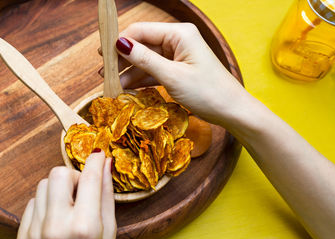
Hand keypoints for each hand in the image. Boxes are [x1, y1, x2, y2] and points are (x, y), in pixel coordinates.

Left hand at [16, 151, 115, 238]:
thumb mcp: (109, 231)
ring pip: (43, 185)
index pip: (89, 179)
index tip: (99, 155)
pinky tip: (55, 220)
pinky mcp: (22, 236)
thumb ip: (107, 194)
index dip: (96, 162)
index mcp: (84, 227)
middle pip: (58, 174)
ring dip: (59, 190)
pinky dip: (46, 205)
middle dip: (73, 176)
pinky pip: (32, 202)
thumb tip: (105, 164)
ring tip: (69, 208)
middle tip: (81, 191)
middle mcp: (56, 227)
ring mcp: (35, 232)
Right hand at [108, 22, 246, 125]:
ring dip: (131, 71)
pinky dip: (142, 79)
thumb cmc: (207, 92)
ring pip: (147, 60)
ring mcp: (179, 56)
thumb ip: (144, 59)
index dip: (120, 42)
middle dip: (123, 59)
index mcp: (179, 34)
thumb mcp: (172, 76)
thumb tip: (120, 44)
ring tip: (112, 84)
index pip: (141, 31)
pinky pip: (156, 70)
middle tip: (105, 73)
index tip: (102, 56)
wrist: (232, 111)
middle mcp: (178, 40)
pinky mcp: (179, 70)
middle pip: (143, 45)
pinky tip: (127, 87)